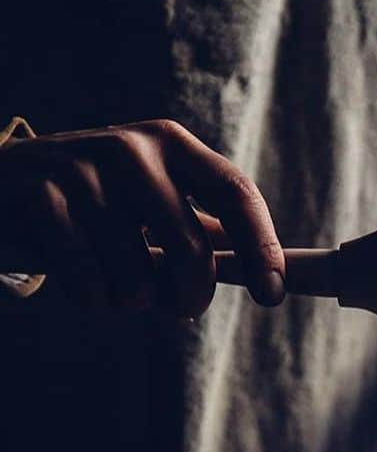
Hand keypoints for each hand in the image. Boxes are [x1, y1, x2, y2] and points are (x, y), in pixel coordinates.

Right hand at [0, 118, 283, 315]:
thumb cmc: (95, 205)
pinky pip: (90, 283)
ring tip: (115, 285)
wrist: (2, 184)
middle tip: (177, 308)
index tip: (272, 295)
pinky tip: (85, 286)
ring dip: (131, 303)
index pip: (237, 194)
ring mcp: (82, 168)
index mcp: (171, 143)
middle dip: (189, 298)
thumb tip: (274, 274)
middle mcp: (132, 148)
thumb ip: (205, 230)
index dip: (263, 248)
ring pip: (137, 277)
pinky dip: (94, 302)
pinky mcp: (39, 196)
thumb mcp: (152, 200)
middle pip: (191, 251)